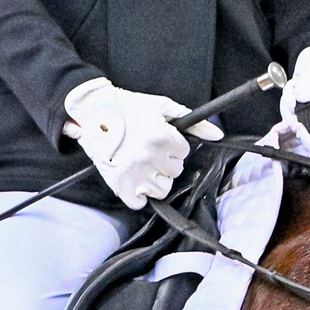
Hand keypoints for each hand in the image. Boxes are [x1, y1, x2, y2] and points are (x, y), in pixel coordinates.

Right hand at [62, 78, 220, 208]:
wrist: (92, 111)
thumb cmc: (128, 107)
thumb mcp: (162, 107)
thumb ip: (194, 122)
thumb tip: (217, 135)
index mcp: (160, 136)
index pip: (184, 152)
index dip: (174, 145)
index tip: (161, 139)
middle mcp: (147, 156)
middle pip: (175, 171)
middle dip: (166, 161)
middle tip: (150, 150)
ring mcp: (132, 172)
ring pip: (162, 189)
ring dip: (156, 179)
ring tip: (143, 165)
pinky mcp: (118, 184)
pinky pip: (139, 203)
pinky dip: (138, 195)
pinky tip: (134, 179)